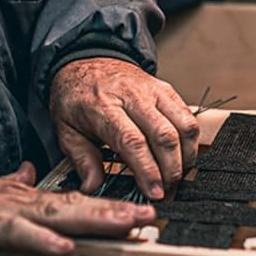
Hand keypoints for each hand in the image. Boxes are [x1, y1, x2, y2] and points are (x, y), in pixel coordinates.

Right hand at [0, 162, 154, 255]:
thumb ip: (10, 185)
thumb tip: (27, 172)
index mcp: (22, 199)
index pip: (73, 202)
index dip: (107, 206)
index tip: (139, 212)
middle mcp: (20, 201)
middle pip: (77, 206)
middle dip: (115, 211)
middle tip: (151, 216)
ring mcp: (3, 212)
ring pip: (57, 214)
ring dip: (93, 219)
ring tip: (126, 224)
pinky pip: (18, 234)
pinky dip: (42, 241)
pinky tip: (67, 248)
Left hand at [48, 56, 199, 200]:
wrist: (86, 62)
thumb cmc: (76, 98)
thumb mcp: (65, 129)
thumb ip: (81, 159)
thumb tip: (92, 187)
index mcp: (102, 106)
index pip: (132, 141)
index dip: (147, 170)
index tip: (155, 193)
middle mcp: (131, 96)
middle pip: (164, 136)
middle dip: (171, 171)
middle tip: (167, 192)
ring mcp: (152, 91)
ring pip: (183, 126)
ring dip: (185, 158)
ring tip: (175, 178)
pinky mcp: (166, 90)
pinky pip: (188, 117)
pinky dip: (190, 142)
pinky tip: (181, 158)